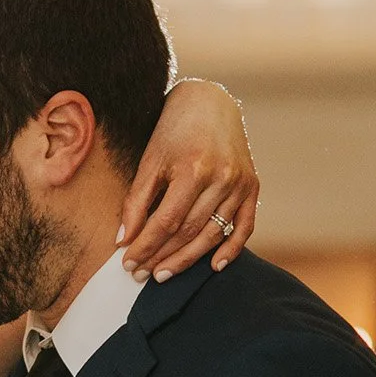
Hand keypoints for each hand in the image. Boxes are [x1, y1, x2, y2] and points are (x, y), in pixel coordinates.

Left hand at [118, 79, 257, 281]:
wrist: (210, 102)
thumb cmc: (173, 130)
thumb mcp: (150, 160)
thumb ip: (136, 200)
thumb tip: (123, 240)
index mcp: (193, 170)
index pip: (166, 222)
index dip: (145, 246)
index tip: (127, 263)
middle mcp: (222, 178)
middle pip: (189, 232)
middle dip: (162, 257)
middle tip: (141, 274)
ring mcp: (241, 184)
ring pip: (213, 234)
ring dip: (188, 260)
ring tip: (163, 274)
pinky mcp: (252, 186)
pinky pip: (244, 226)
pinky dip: (232, 249)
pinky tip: (213, 266)